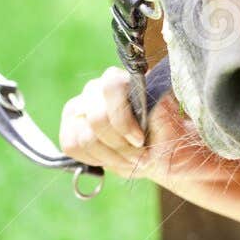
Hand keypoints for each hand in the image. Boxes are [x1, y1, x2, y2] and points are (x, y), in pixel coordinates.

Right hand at [59, 66, 203, 192]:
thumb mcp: (169, 121)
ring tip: (130, 160)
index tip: (140, 140)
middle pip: (96, 118)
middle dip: (120, 145)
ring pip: (84, 138)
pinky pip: (72, 146)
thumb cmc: (163, 133)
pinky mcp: (69, 128)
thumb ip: (161, 109)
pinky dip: (95, 159)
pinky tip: (113, 158)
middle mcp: (95, 89)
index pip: (111, 87)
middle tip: (139, 157)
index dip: (123, 120)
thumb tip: (157, 102)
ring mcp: (78, 108)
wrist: (154, 150)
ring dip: (111, 157)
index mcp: (120, 79)